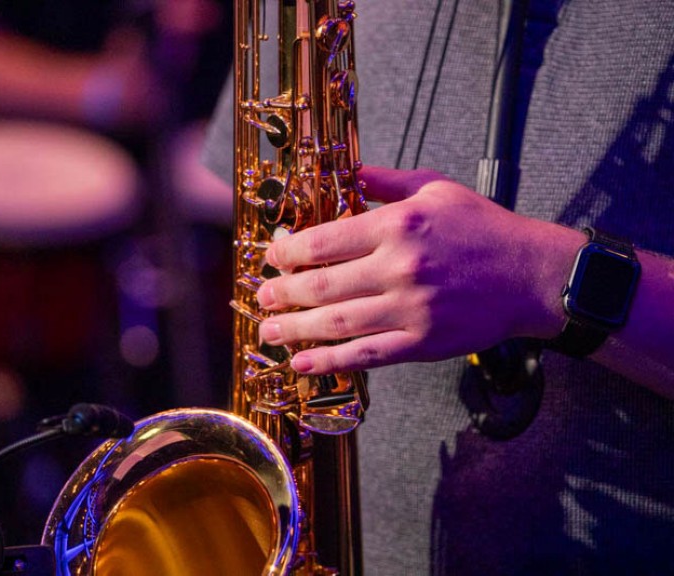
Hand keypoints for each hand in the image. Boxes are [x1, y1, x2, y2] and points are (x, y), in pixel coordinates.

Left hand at [256, 166, 575, 374]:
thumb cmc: (484, 229)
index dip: (288, 252)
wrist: (531, 276)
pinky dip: (329, 362)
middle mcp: (399, 268)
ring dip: (295, 330)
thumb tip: (346, 175)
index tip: (271, 256)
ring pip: (337, 324)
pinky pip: (365, 356)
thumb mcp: (436, 189)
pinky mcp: (422, 343)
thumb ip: (385, 183)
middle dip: (283, 293)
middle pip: (322, 285)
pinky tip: (302, 364)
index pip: (325, 240)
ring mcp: (410, 310)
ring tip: (268, 332)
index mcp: (398, 226)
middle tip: (262, 298)